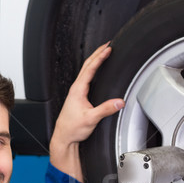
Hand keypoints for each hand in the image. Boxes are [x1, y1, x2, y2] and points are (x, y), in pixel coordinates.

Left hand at [50, 42, 124, 181]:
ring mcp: (76, 92)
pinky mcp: (78, 97)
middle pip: (87, 65)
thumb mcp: (91, 119)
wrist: (64, 137)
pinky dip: (93, 70)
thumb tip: (119, 102)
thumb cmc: (72, 128)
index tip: (108, 49)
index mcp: (78, 90)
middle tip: (108, 44)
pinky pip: (86, 78)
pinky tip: (97, 71)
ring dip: (95, 60)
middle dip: (98, 53)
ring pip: (86, 71)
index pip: (90, 69)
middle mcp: (76, 89)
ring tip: (104, 53)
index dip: (100, 57)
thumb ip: (106, 109)